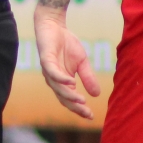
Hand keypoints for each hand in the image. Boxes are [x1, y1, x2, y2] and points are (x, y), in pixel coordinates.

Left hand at [33, 4, 97, 118]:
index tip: (91, 116)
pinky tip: (72, 82)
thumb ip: (88, 77)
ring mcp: (49, 71)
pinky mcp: (45, 60)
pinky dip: (62, 79)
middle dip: (75, 106)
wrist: (54, 25)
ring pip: (57, 88)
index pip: (70, 99)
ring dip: (69, 95)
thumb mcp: (82, 62)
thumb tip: (97, 95)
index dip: (79, 109)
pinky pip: (53, 72)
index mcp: (62, 82)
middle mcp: (54, 80)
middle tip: (87, 113)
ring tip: (81, 101)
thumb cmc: (66, 44)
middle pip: (63, 98)